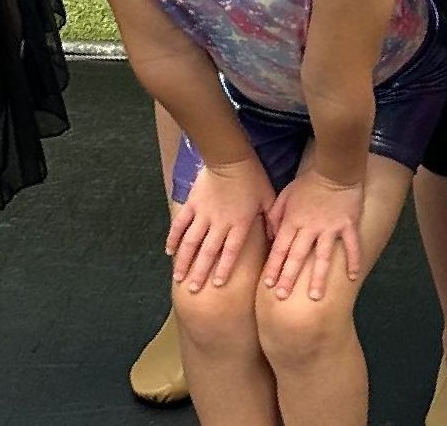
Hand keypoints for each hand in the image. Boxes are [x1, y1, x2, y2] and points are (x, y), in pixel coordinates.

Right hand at [166, 156, 274, 291]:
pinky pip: (180, 225)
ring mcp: (203, 214)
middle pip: (207, 252)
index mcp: (239, 222)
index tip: (216, 284)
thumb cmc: (253, 177)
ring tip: (178, 278)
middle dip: (200, 272)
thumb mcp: (268, 197)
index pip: (231, 251)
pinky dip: (173, 238)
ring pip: (190, 243)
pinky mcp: (191, 205)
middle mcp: (219, 222)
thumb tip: (277, 238)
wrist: (231, 157)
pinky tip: (169, 252)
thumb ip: (272, 219)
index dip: (224, 268)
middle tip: (193, 290)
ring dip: (184, 261)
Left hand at [262, 170, 364, 300]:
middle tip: (283, 297)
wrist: (336, 168)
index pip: (280, 248)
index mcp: (293, 221)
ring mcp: (330, 227)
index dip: (274, 267)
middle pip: (297, 256)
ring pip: (323, 256)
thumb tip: (270, 237)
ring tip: (315, 297)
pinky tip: (353, 277)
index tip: (268, 285)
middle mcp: (310, 227)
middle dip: (289, 277)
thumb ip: (275, 215)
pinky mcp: (348, 224)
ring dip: (318, 277)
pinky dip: (353, 261)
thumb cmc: (308, 182)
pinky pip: (351, 245)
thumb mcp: (285, 195)